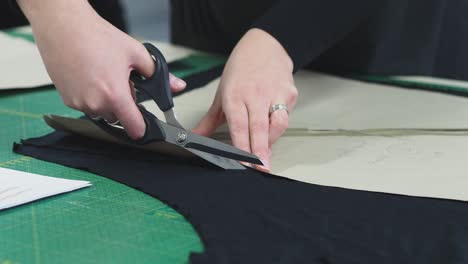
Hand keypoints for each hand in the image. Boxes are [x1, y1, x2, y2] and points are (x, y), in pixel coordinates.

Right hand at [17, 0, 185, 138]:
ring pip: (101, 112)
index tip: (144, 128)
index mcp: (115, 95)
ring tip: (105, 76)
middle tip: (122, 82)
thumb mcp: (136, 53)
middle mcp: (95, 104)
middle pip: (118, 118)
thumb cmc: (96, 37)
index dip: (142, 128)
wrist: (63, 26)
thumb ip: (158, 74)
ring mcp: (79, 103)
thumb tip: (177, 85)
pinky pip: (86, 105)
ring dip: (106, 101)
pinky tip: (91, 77)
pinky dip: (91, 96)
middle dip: (123, 104)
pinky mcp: (66, 99)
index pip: (133, 127)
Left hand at [193, 28, 297, 170]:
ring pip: (277, 124)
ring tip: (265, 154)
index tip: (243, 162)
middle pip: (259, 128)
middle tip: (262, 168)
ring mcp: (275, 93)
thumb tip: (194, 137)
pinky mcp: (290, 94)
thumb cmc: (242, 70)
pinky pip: (286, 117)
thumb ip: (209, 120)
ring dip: (271, 141)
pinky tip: (272, 133)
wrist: (265, 46)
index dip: (241, 146)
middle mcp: (255, 94)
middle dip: (260, 150)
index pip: (238, 126)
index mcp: (235, 95)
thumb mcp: (221, 93)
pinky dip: (278, 128)